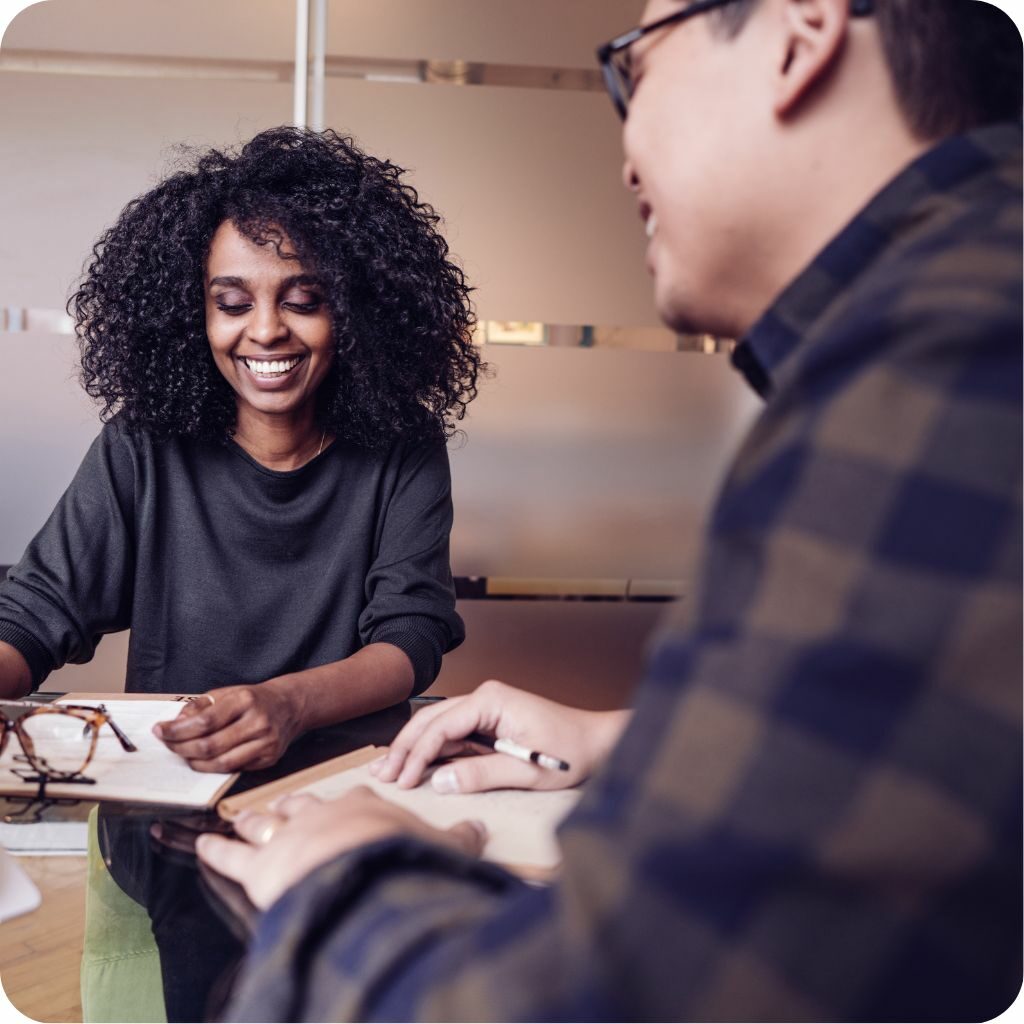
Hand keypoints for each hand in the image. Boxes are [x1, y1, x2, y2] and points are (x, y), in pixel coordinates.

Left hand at [153, 682, 302, 771]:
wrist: (289, 706)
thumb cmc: (253, 699)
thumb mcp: (227, 693)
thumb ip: (200, 707)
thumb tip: (176, 724)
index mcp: (246, 700)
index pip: (205, 721)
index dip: (178, 730)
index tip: (160, 731)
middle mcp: (258, 722)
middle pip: (210, 745)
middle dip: (181, 748)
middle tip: (167, 744)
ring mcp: (266, 743)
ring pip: (220, 763)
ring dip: (194, 761)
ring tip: (182, 753)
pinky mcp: (268, 758)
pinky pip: (233, 769)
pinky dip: (212, 767)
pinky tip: (202, 760)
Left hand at [195, 788, 486, 909]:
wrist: (365, 872)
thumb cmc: (400, 856)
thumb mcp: (440, 844)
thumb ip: (459, 838)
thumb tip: (479, 830)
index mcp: (361, 806)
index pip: (353, 798)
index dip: (350, 803)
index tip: (351, 804)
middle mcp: (320, 813)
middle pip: (301, 802)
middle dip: (293, 804)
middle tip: (288, 805)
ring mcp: (288, 836)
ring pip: (264, 821)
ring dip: (251, 821)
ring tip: (240, 817)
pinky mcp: (260, 866)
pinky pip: (230, 854)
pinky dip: (214, 849)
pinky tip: (201, 843)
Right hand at [371, 679, 631, 794]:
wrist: (598, 743)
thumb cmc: (570, 753)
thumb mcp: (526, 770)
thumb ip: (481, 774)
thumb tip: (438, 782)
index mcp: (490, 700)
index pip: (439, 726)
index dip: (416, 755)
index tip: (402, 782)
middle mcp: (484, 697)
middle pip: (430, 720)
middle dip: (404, 748)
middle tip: (381, 775)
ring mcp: (485, 707)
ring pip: (437, 725)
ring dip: (413, 748)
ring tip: (386, 770)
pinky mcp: (489, 720)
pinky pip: (453, 733)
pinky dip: (432, 749)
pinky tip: (413, 764)